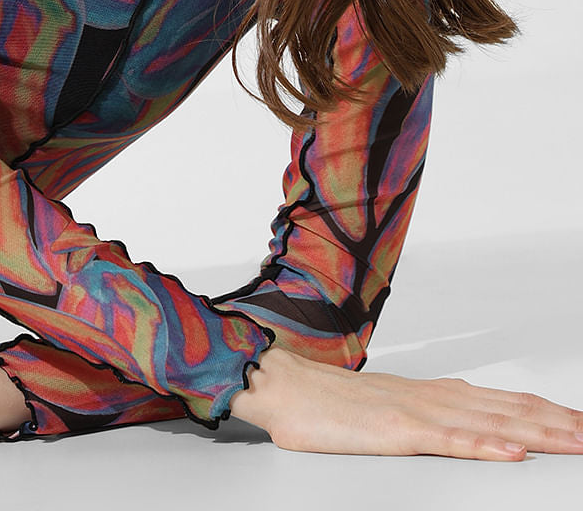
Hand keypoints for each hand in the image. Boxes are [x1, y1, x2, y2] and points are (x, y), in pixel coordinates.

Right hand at [229, 345, 582, 459]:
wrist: (283, 386)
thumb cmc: (328, 405)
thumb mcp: (388, 414)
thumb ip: (427, 421)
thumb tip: (460, 430)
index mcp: (436, 395)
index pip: (506, 403)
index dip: (548, 413)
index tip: (582, 423)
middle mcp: (436, 398)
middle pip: (512, 411)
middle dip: (559, 423)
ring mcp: (419, 413)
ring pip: (493, 423)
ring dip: (541, 433)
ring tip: (577, 441)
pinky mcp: (399, 431)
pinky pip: (450, 441)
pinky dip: (485, 445)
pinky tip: (512, 451)